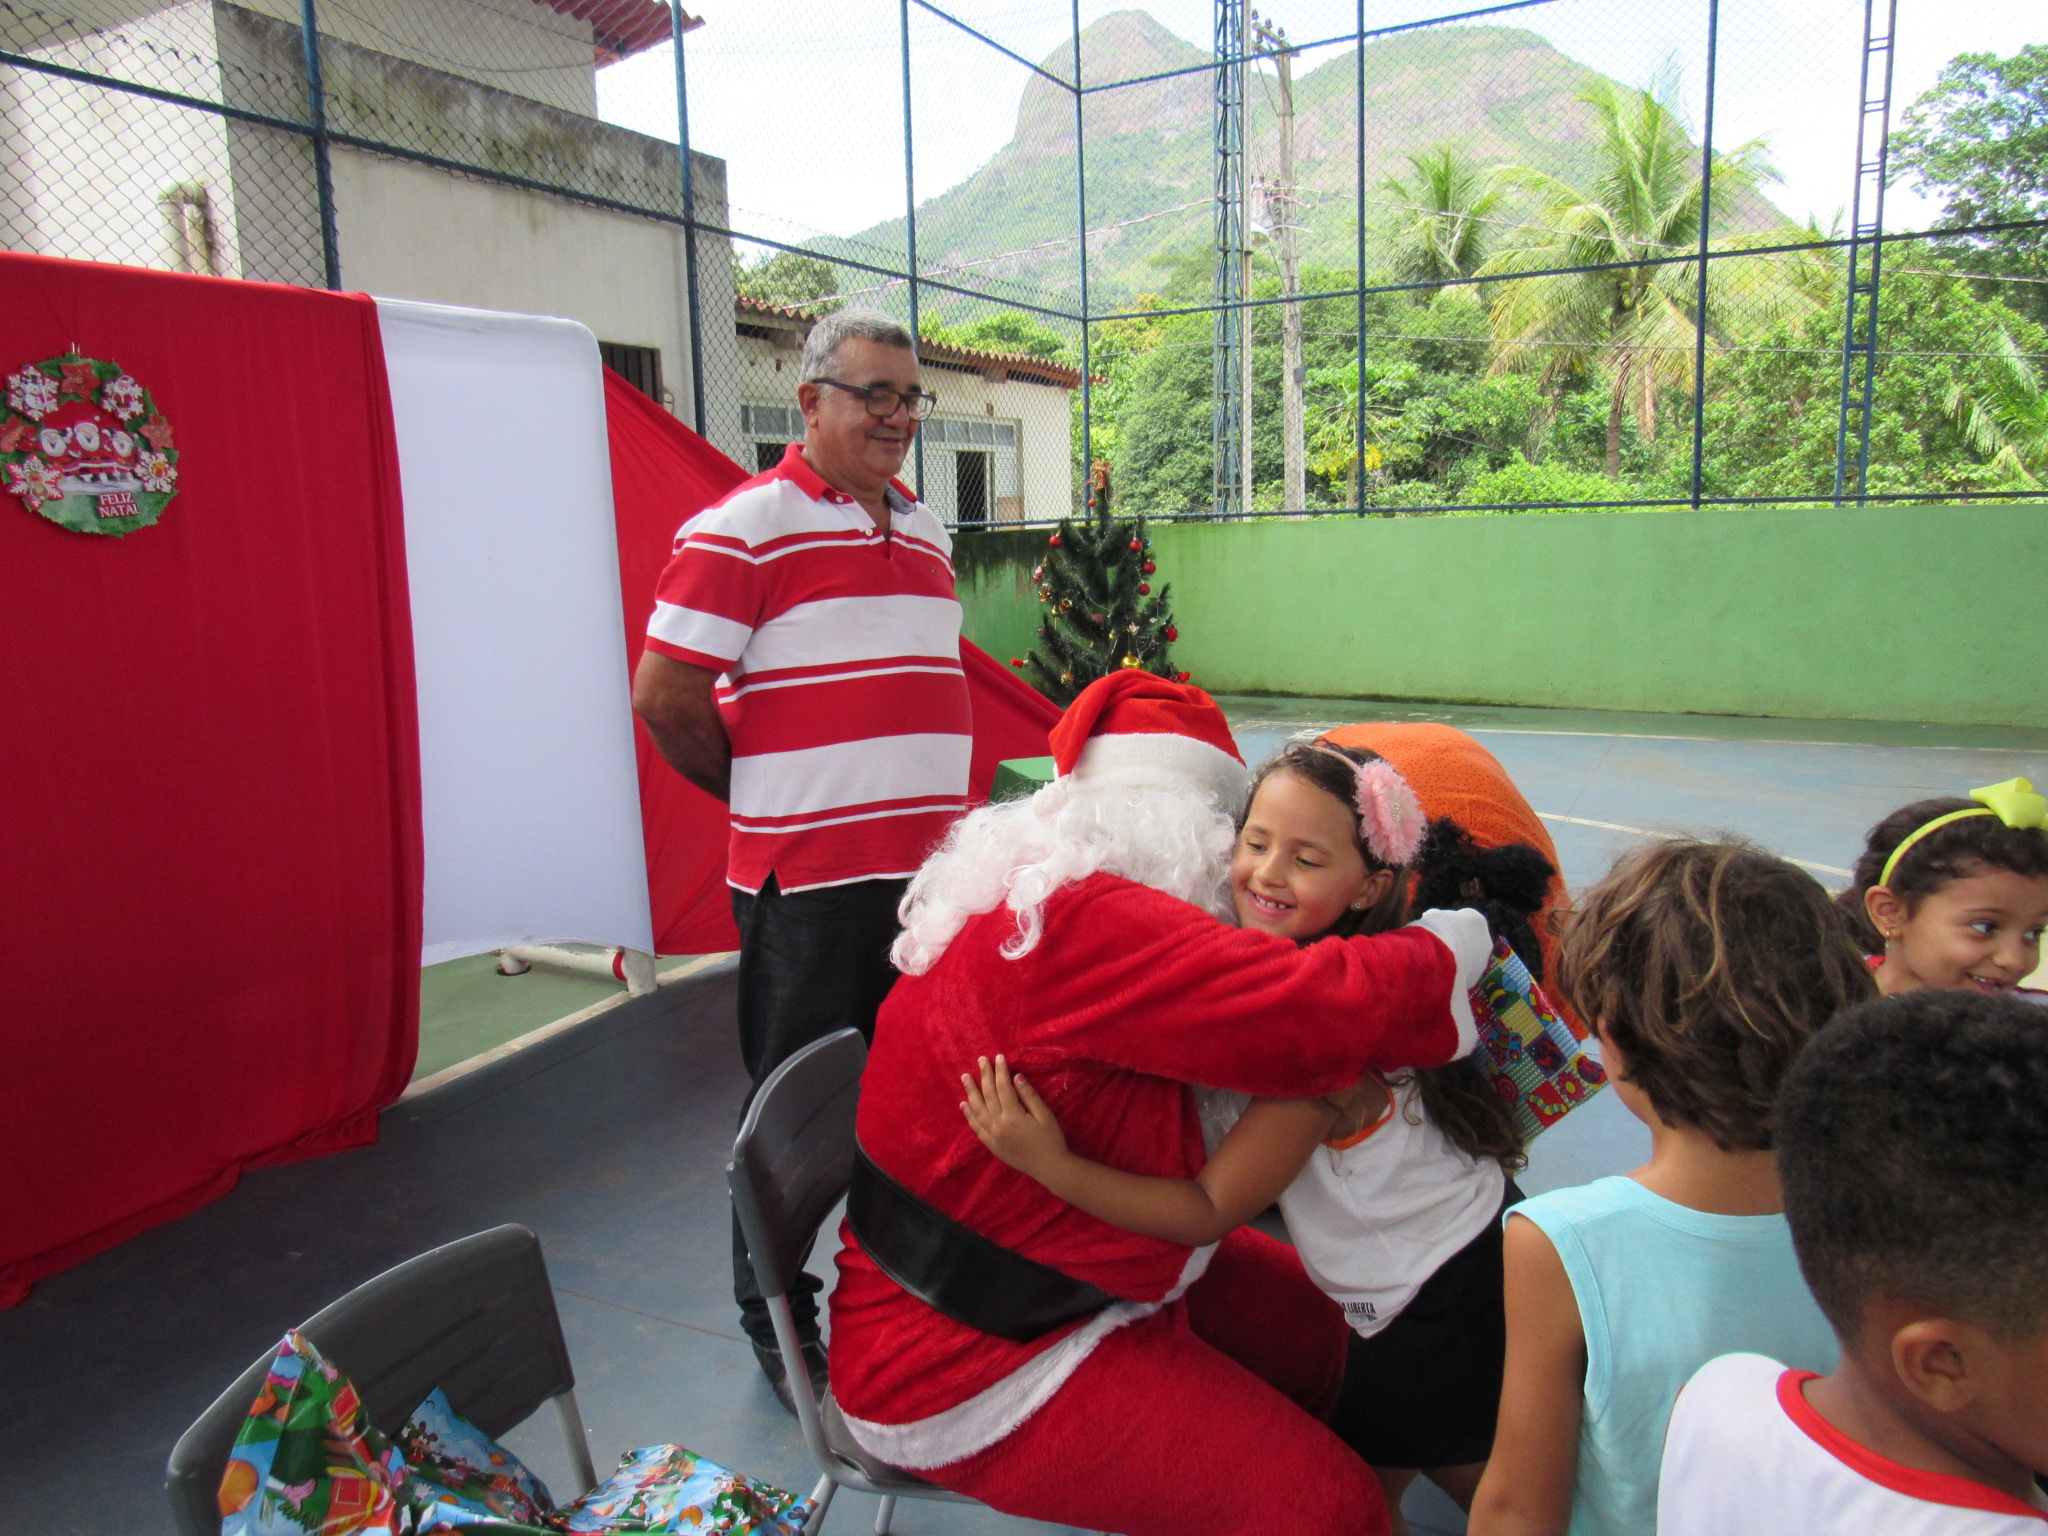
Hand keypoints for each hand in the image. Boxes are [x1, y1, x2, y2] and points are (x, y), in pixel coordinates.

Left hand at [960, 1055, 1068, 1181]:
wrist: (1049, 1167)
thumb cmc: (1051, 1139)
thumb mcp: (1045, 1115)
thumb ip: (1029, 1096)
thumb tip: (1015, 1077)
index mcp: (1013, 1116)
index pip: (1003, 1088)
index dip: (1000, 1071)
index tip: (998, 1057)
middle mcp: (999, 1125)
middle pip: (988, 1095)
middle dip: (984, 1076)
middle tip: (980, 1060)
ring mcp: (993, 1136)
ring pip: (977, 1110)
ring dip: (971, 1092)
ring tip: (965, 1077)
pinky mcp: (991, 1145)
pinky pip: (976, 1128)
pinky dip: (969, 1115)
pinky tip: (964, 1105)